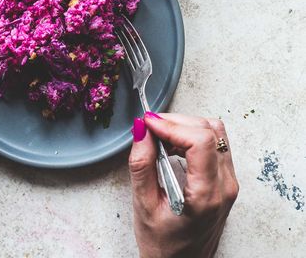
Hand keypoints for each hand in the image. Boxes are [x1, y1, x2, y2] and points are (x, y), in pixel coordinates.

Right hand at [129, 113, 238, 257]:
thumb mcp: (144, 206)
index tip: (149, 123)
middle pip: (209, 131)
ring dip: (185, 127)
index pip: (201, 142)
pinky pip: (214, 143)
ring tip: (160, 137)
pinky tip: (172, 145)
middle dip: (176, 122)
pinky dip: (192, 135)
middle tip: (149, 128)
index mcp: (207, 196)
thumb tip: (141, 131)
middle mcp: (225, 187)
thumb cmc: (164, 247)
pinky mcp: (225, 180)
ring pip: (215, 132)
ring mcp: (228, 183)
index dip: (172, 125)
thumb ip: (142, 165)